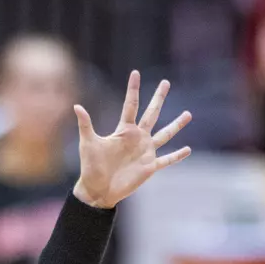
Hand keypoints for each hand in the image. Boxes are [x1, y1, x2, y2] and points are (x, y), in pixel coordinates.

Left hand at [72, 73, 191, 208]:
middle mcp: (137, 138)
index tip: (135, 72)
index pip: (131, 105)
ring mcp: (145, 151)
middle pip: (152, 113)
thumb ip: (86, 125)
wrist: (98, 190)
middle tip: (165, 82)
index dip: (133, 89)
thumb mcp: (88, 144)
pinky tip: (188, 149)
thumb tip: (76, 106)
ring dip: (176, 125)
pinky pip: (167, 160)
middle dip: (159, 98)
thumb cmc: (91, 167)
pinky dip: (177, 155)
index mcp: (124, 130)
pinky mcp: (150, 167)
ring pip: (165, 134)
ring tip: (188, 114)